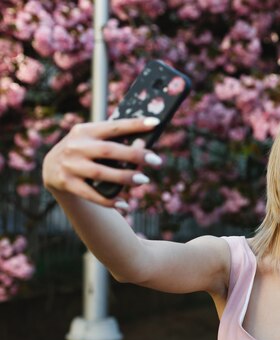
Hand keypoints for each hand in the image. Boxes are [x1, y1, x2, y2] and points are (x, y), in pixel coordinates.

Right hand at [42, 117, 162, 207]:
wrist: (51, 167)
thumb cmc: (84, 151)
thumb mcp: (93, 140)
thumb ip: (115, 142)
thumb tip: (143, 145)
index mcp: (85, 130)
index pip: (114, 126)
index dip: (135, 125)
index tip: (155, 123)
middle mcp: (76, 146)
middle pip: (109, 151)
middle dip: (135, 155)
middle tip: (156, 160)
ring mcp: (70, 165)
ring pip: (101, 173)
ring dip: (124, 177)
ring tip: (143, 180)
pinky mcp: (66, 183)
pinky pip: (91, 194)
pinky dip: (109, 200)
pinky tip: (124, 204)